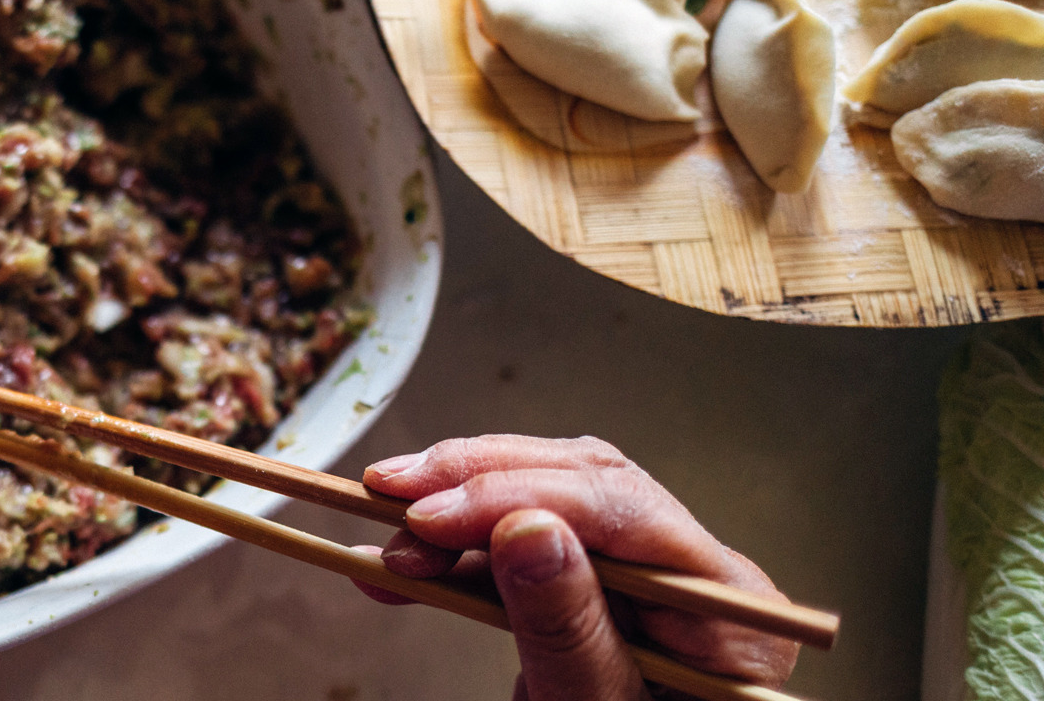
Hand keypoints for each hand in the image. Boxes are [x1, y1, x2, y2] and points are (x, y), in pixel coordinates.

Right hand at [355, 436, 797, 700]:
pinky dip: (457, 551)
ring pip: (546, 500)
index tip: (432, 516)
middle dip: (477, 485)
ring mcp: (645, 582)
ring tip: (389, 536)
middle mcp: (694, 578)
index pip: (625, 510)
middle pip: (585, 484)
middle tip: (393, 498)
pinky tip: (406, 561)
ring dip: (457, 509)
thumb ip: (571, 633)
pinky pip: (522, 547)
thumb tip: (528, 530)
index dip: (519, 497)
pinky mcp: (593, 591)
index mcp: (729, 609)